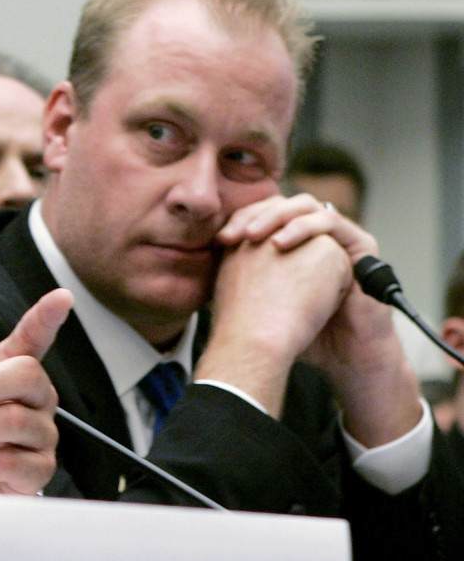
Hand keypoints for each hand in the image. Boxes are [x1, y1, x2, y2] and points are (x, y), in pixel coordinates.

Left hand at [215, 194, 420, 444]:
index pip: (263, 215)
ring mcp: (339, 237)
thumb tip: (199, 262)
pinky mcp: (361, 245)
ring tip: (255, 237)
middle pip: (282, 204)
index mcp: (291, 242)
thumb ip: (241, 276)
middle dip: (255, 214)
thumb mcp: (261, 301)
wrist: (340, 356)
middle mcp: (315, 235)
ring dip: (277, 217)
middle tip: (233, 233)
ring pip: (306, 206)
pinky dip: (304, 227)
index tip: (217, 240)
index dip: (239, 221)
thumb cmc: (300, 333)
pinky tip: (281, 244)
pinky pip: (333, 221)